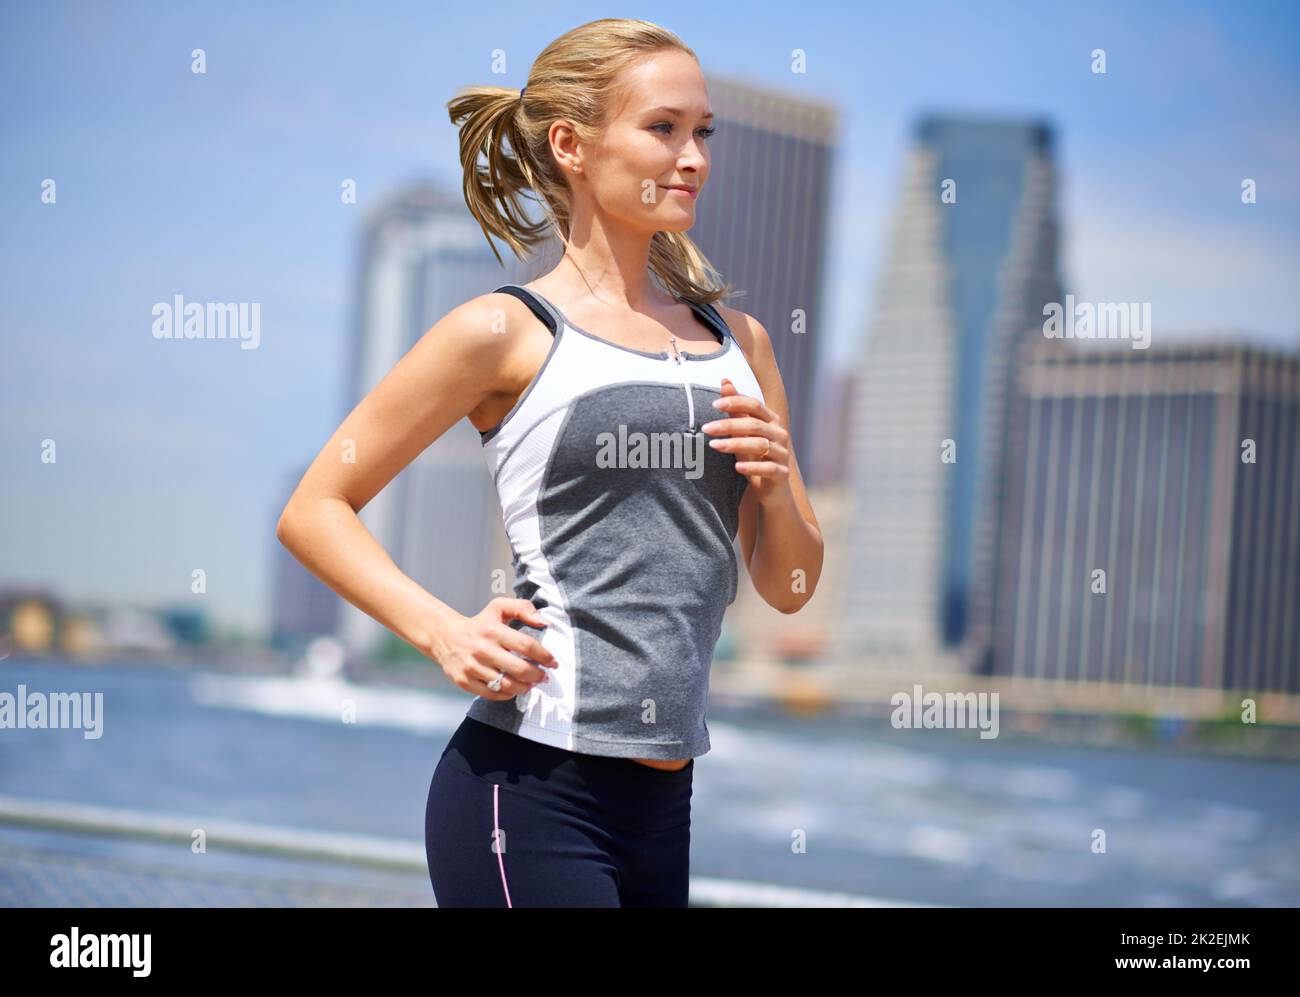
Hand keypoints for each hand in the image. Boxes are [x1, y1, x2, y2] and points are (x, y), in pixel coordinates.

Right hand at [432, 597, 557, 700]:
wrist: (446, 637)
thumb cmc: (480, 624)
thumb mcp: (499, 607)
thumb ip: (522, 608)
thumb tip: (543, 622)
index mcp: (492, 630)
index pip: (526, 645)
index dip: (544, 656)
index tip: (553, 662)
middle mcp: (482, 650)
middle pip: (520, 669)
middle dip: (538, 675)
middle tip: (544, 677)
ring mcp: (472, 668)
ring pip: (507, 685)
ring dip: (525, 687)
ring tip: (531, 684)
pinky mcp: (465, 682)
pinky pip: (493, 694)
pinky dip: (507, 694)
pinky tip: (513, 688)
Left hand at [699, 377, 791, 505]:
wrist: (770, 488)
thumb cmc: (754, 456)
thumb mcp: (742, 432)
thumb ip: (735, 409)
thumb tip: (725, 381)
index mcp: (771, 420)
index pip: (755, 405)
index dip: (736, 402)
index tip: (714, 405)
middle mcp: (780, 434)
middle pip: (754, 425)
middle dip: (728, 425)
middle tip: (706, 428)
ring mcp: (782, 454)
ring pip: (760, 445)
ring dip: (735, 444)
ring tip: (714, 445)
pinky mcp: (782, 474)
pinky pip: (768, 468)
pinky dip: (752, 467)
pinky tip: (737, 467)